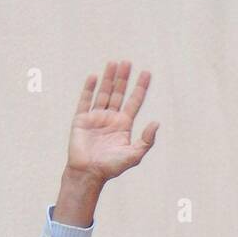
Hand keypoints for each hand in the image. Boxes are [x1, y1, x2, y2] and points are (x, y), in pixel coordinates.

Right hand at [65, 61, 157, 186]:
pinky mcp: (81, 120)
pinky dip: (89, 88)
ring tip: (114, 63)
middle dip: (123, 78)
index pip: (134, 101)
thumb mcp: (133, 155)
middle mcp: (110, 119)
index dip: (140, 87)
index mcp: (123, 125)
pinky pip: (85, 101)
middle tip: (128, 62)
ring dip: (108, 78)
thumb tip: (156, 122)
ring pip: (103, 93)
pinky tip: (94, 76)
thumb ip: (146, 141)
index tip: (146, 72)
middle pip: (119, 93)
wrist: (88, 174)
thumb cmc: (111, 167)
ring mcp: (96, 118)